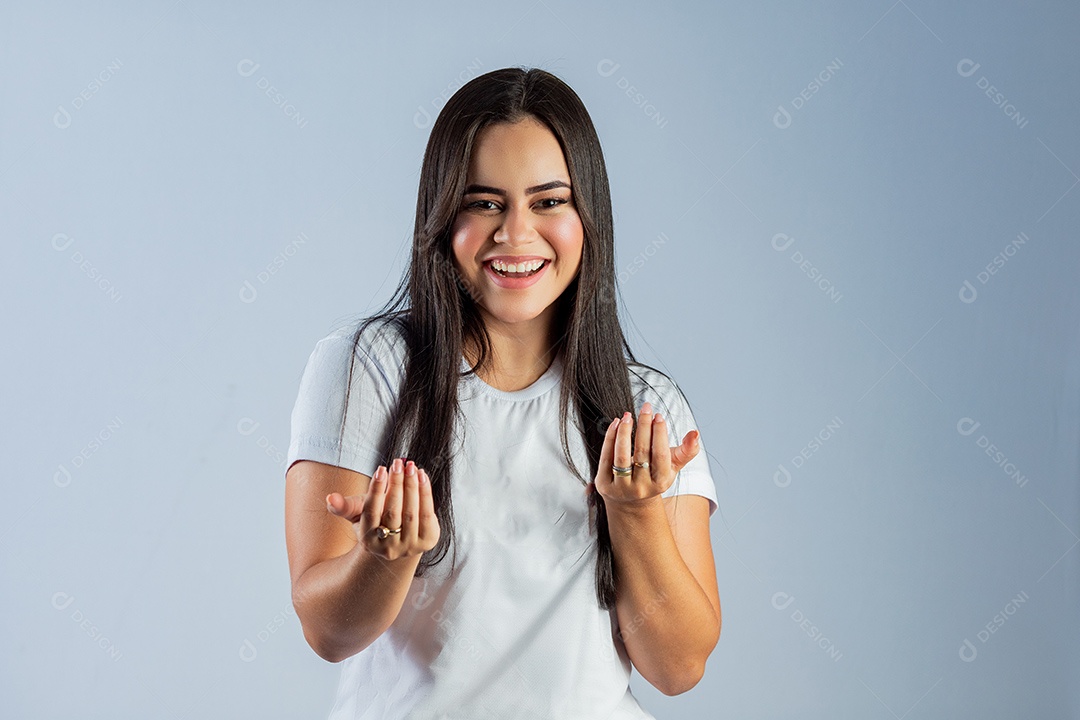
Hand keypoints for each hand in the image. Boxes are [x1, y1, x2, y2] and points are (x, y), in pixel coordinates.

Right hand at [325, 457, 440, 561]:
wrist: (399, 540)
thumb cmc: (376, 519)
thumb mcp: (358, 513)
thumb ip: (344, 506)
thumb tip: (329, 498)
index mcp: (368, 540)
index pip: (371, 512)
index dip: (376, 490)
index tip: (381, 469)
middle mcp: (388, 547)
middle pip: (393, 512)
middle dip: (396, 484)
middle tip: (398, 463)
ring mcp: (409, 546)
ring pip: (411, 512)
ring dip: (412, 486)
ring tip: (410, 466)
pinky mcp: (428, 540)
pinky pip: (427, 513)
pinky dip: (425, 492)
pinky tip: (421, 476)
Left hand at [591, 402, 699, 507]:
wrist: (630, 500)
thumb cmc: (653, 476)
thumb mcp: (672, 466)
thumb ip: (687, 450)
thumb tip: (695, 433)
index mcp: (661, 483)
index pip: (661, 456)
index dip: (660, 434)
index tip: (658, 415)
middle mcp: (641, 488)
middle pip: (642, 452)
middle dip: (644, 426)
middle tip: (646, 408)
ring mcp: (621, 488)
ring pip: (621, 456)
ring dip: (624, 432)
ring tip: (628, 415)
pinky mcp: (604, 484)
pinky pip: (606, 457)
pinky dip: (610, 437)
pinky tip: (616, 424)